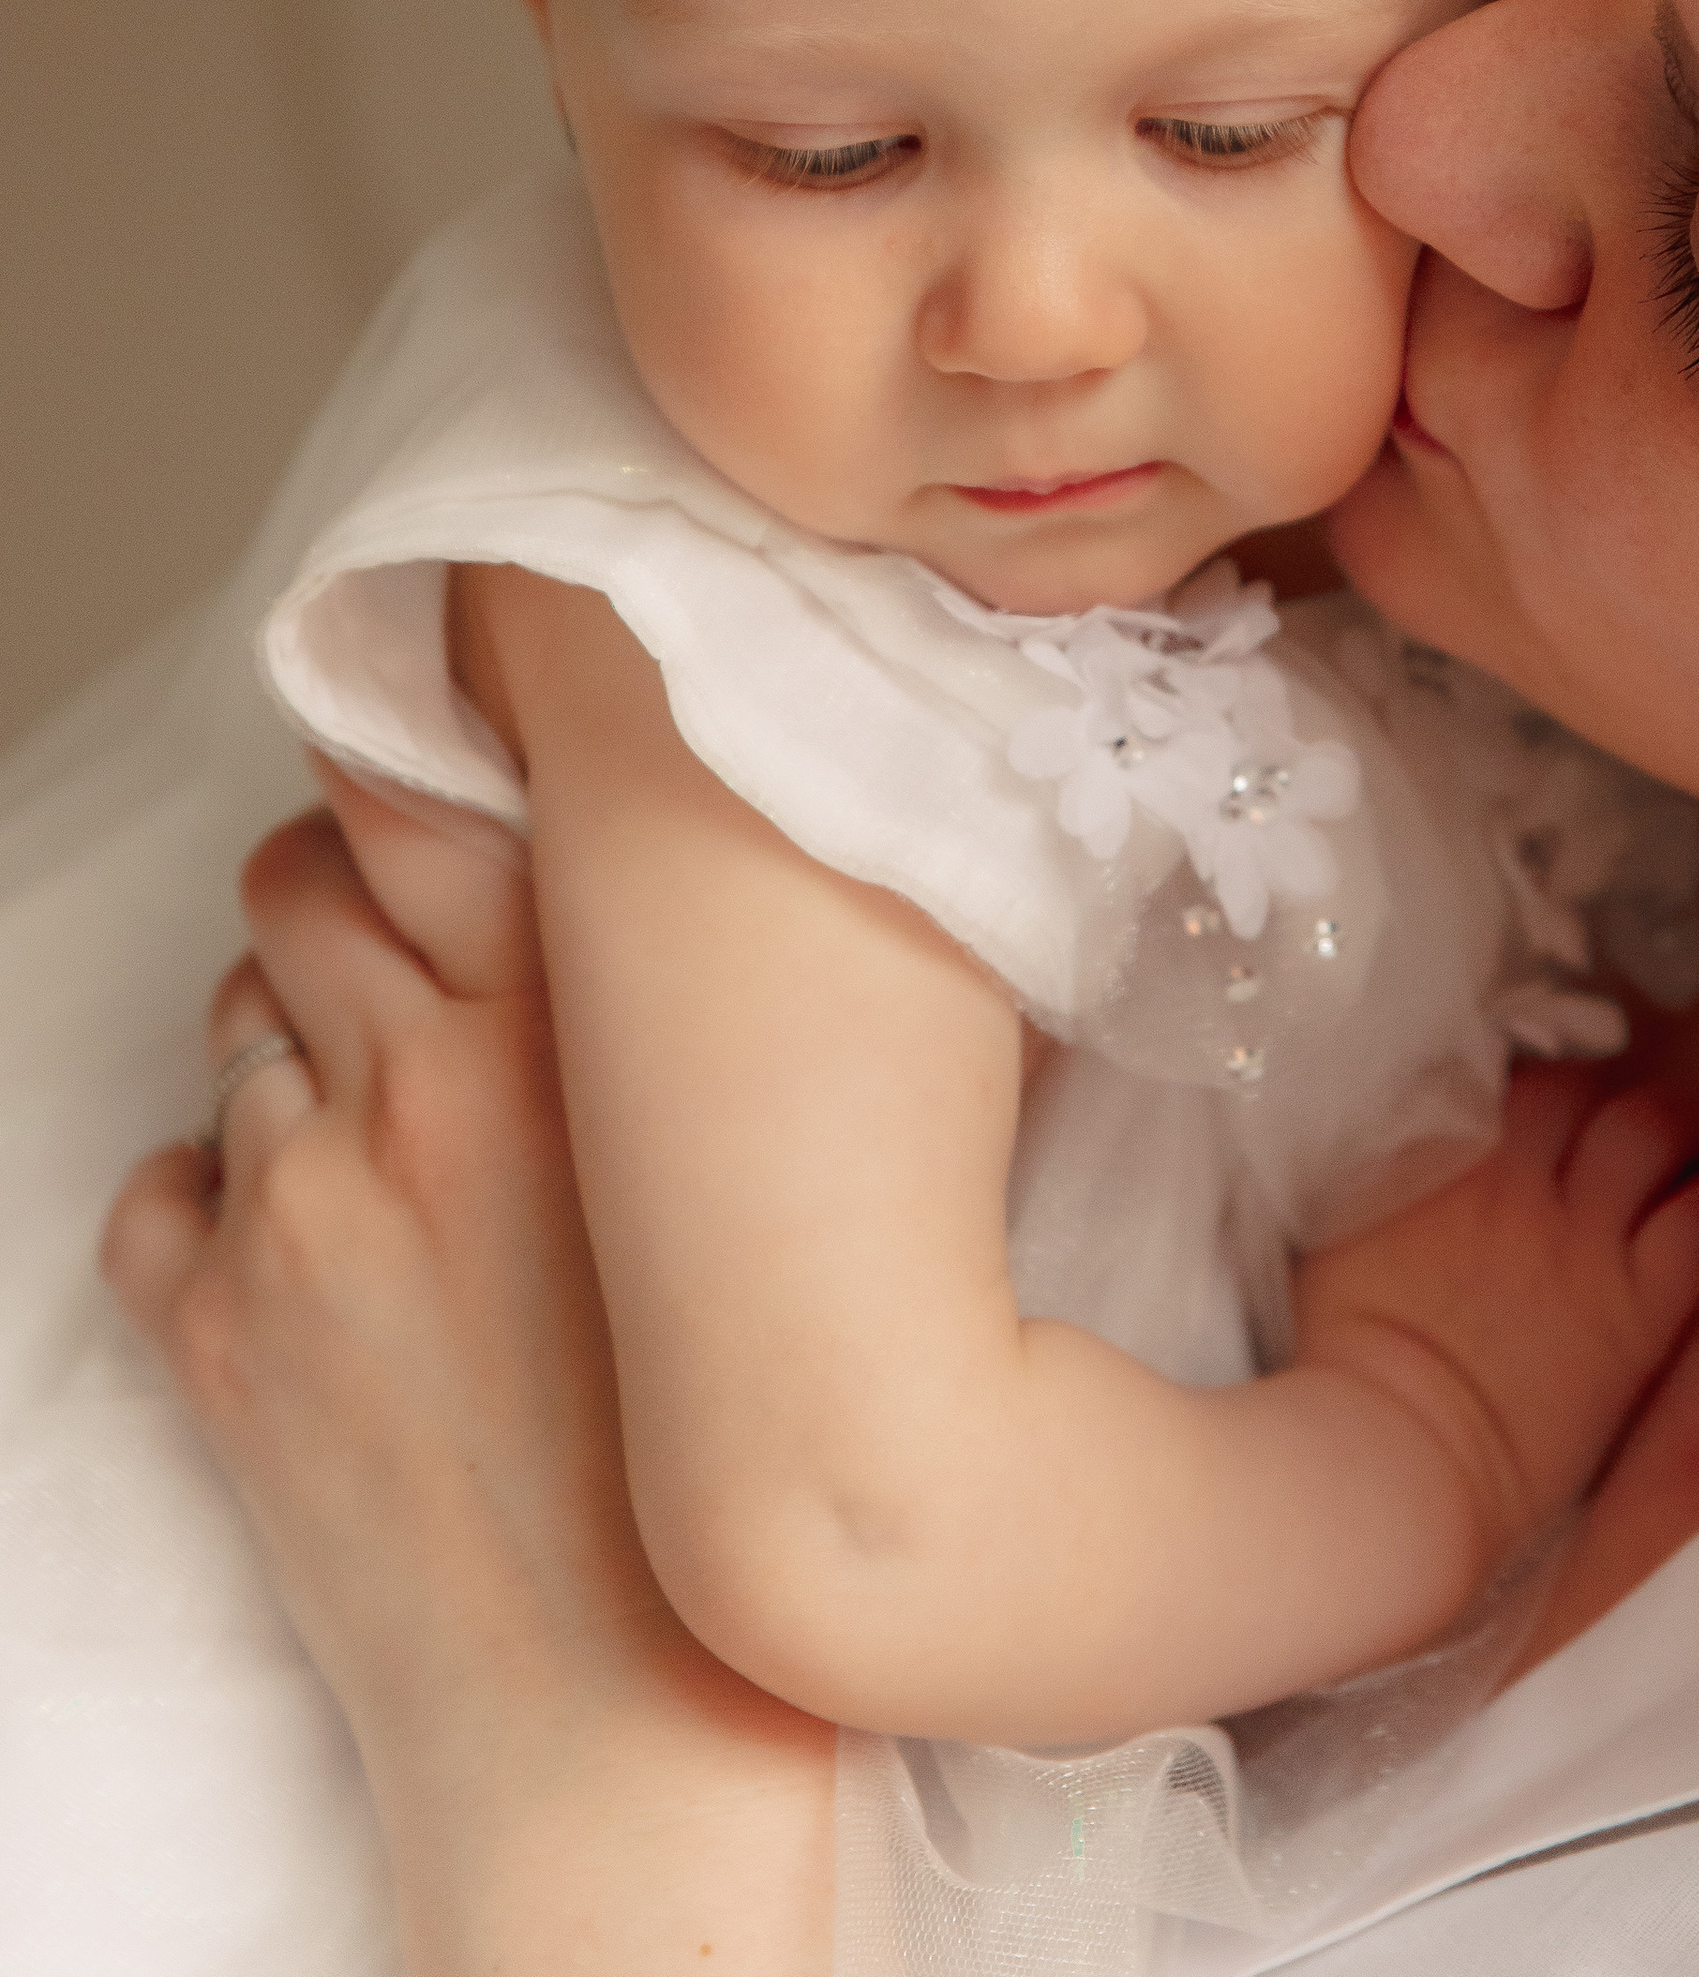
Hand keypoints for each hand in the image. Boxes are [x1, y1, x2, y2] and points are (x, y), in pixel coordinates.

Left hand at [102, 806, 831, 1975]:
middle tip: (395, 959)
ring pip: (236, 1028)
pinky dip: (210, 1198)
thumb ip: (672, 1018)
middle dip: (333, 899)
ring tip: (383, 1140)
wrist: (624, 1723)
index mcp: (571, 1036)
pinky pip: (159, 1185)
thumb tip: (639, 895)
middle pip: (299, 888)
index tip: (425, 783)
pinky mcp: (214, 1332)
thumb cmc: (727, 1454)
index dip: (406, 774)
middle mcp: (420, 1090)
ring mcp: (303, 1210)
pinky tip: (304, 1251)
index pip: (420, 798)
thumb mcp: (740, 1178)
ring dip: (294, 1052)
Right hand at [1292, 1064, 1698, 1559]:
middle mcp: (1515, 1179)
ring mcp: (1581, 1238)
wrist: (1393, 1461)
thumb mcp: (1333, 1245)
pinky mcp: (1638, 1308)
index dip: (1522, 1098)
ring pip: (1654, 1127)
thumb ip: (1375, 1183)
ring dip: (1669, 1136)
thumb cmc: (1343, 1372)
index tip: (1531, 1122)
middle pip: (1580, 1086)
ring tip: (1673, 1161)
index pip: (1497, 1081)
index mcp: (1438, 1161)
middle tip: (1604, 1139)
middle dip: (1597, 1102)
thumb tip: (1390, 1155)